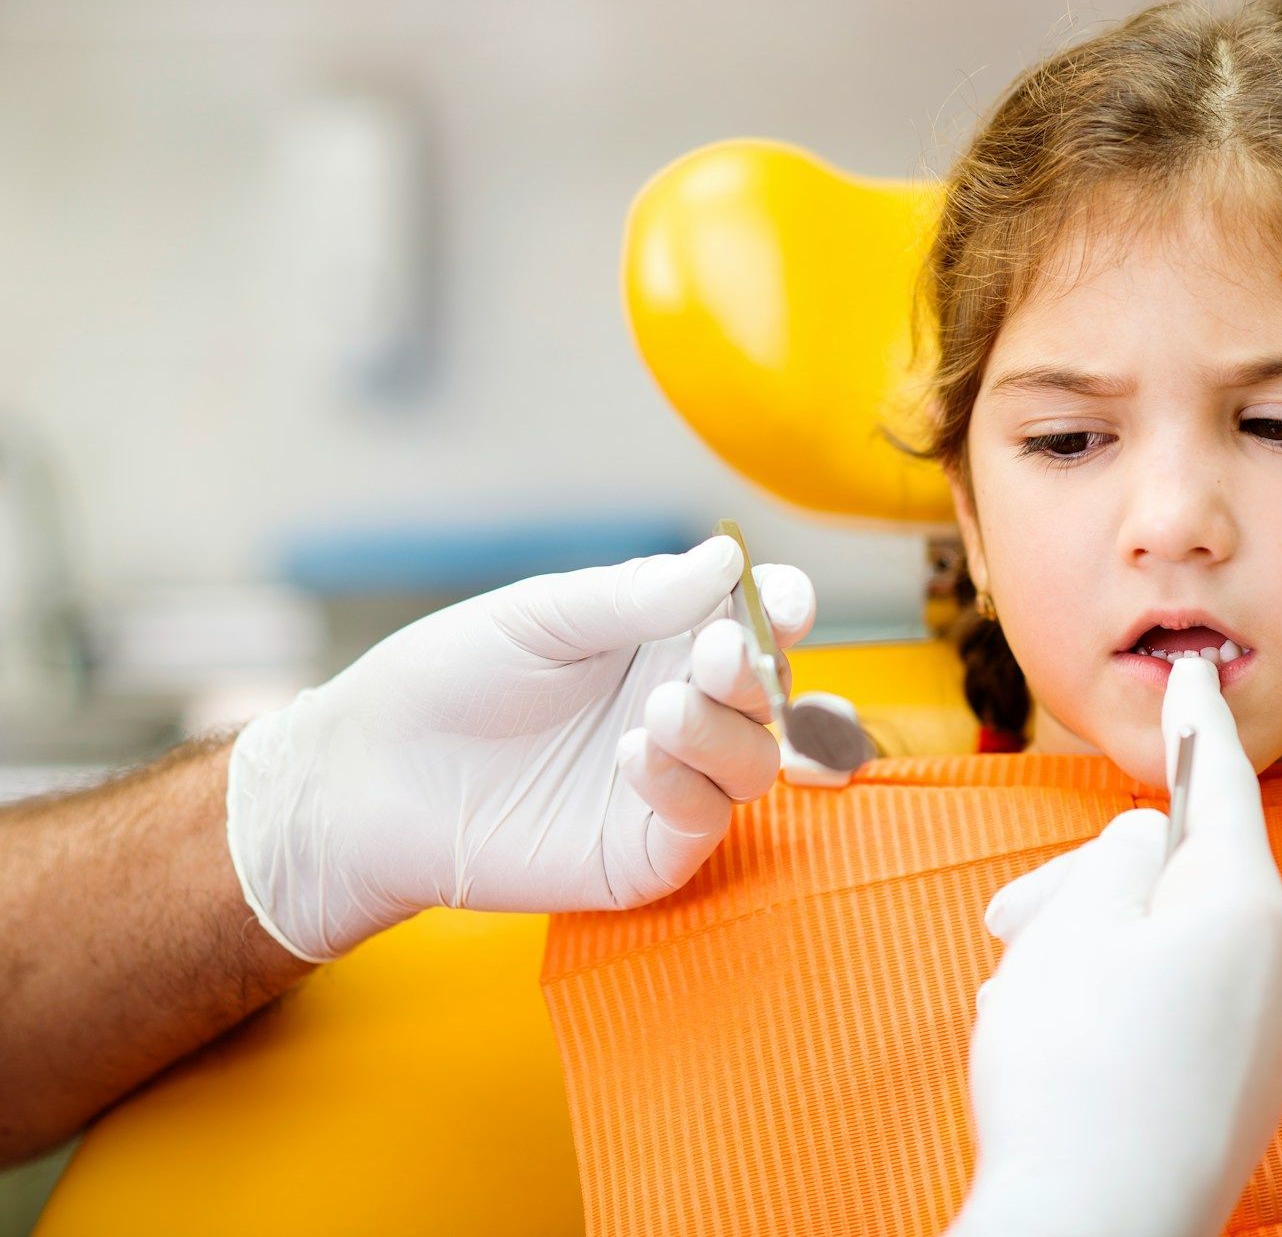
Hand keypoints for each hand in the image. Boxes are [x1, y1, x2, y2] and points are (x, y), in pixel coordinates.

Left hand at [225, 535, 813, 960]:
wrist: (368, 778)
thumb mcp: (539, 618)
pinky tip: (635, 755)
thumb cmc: (447, 682)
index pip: (755, 621)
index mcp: (663, 640)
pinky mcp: (644, 853)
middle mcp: (680, 708)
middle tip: (718, 652)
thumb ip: (634, 596)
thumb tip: (728, 557)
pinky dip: (686, 787)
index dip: (783, 608)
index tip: (784, 601)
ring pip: (754, 762)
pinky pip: (704, 824)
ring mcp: (669, 784)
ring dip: (724, 731)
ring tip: (661, 710)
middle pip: (768, 692)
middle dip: (757, 670)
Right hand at [948, 657, 1281, 1236]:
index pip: (1223, 787)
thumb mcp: (1075, 926)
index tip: (1198, 673)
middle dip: (1090, 885)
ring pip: (1165, 947)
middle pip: (1176, 879)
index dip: (1200, 723)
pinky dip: (1113, 1003)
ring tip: (1020, 998)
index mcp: (1245, 909)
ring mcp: (1263, 1043)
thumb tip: (1146, 842)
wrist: (1088, 1234)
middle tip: (1009, 922)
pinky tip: (1058, 1042)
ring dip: (1090, 948)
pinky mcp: (1234, 1098)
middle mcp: (1275, 971)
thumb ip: (1116, 857)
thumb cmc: (1075, 1073)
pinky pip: (1174, 1010)